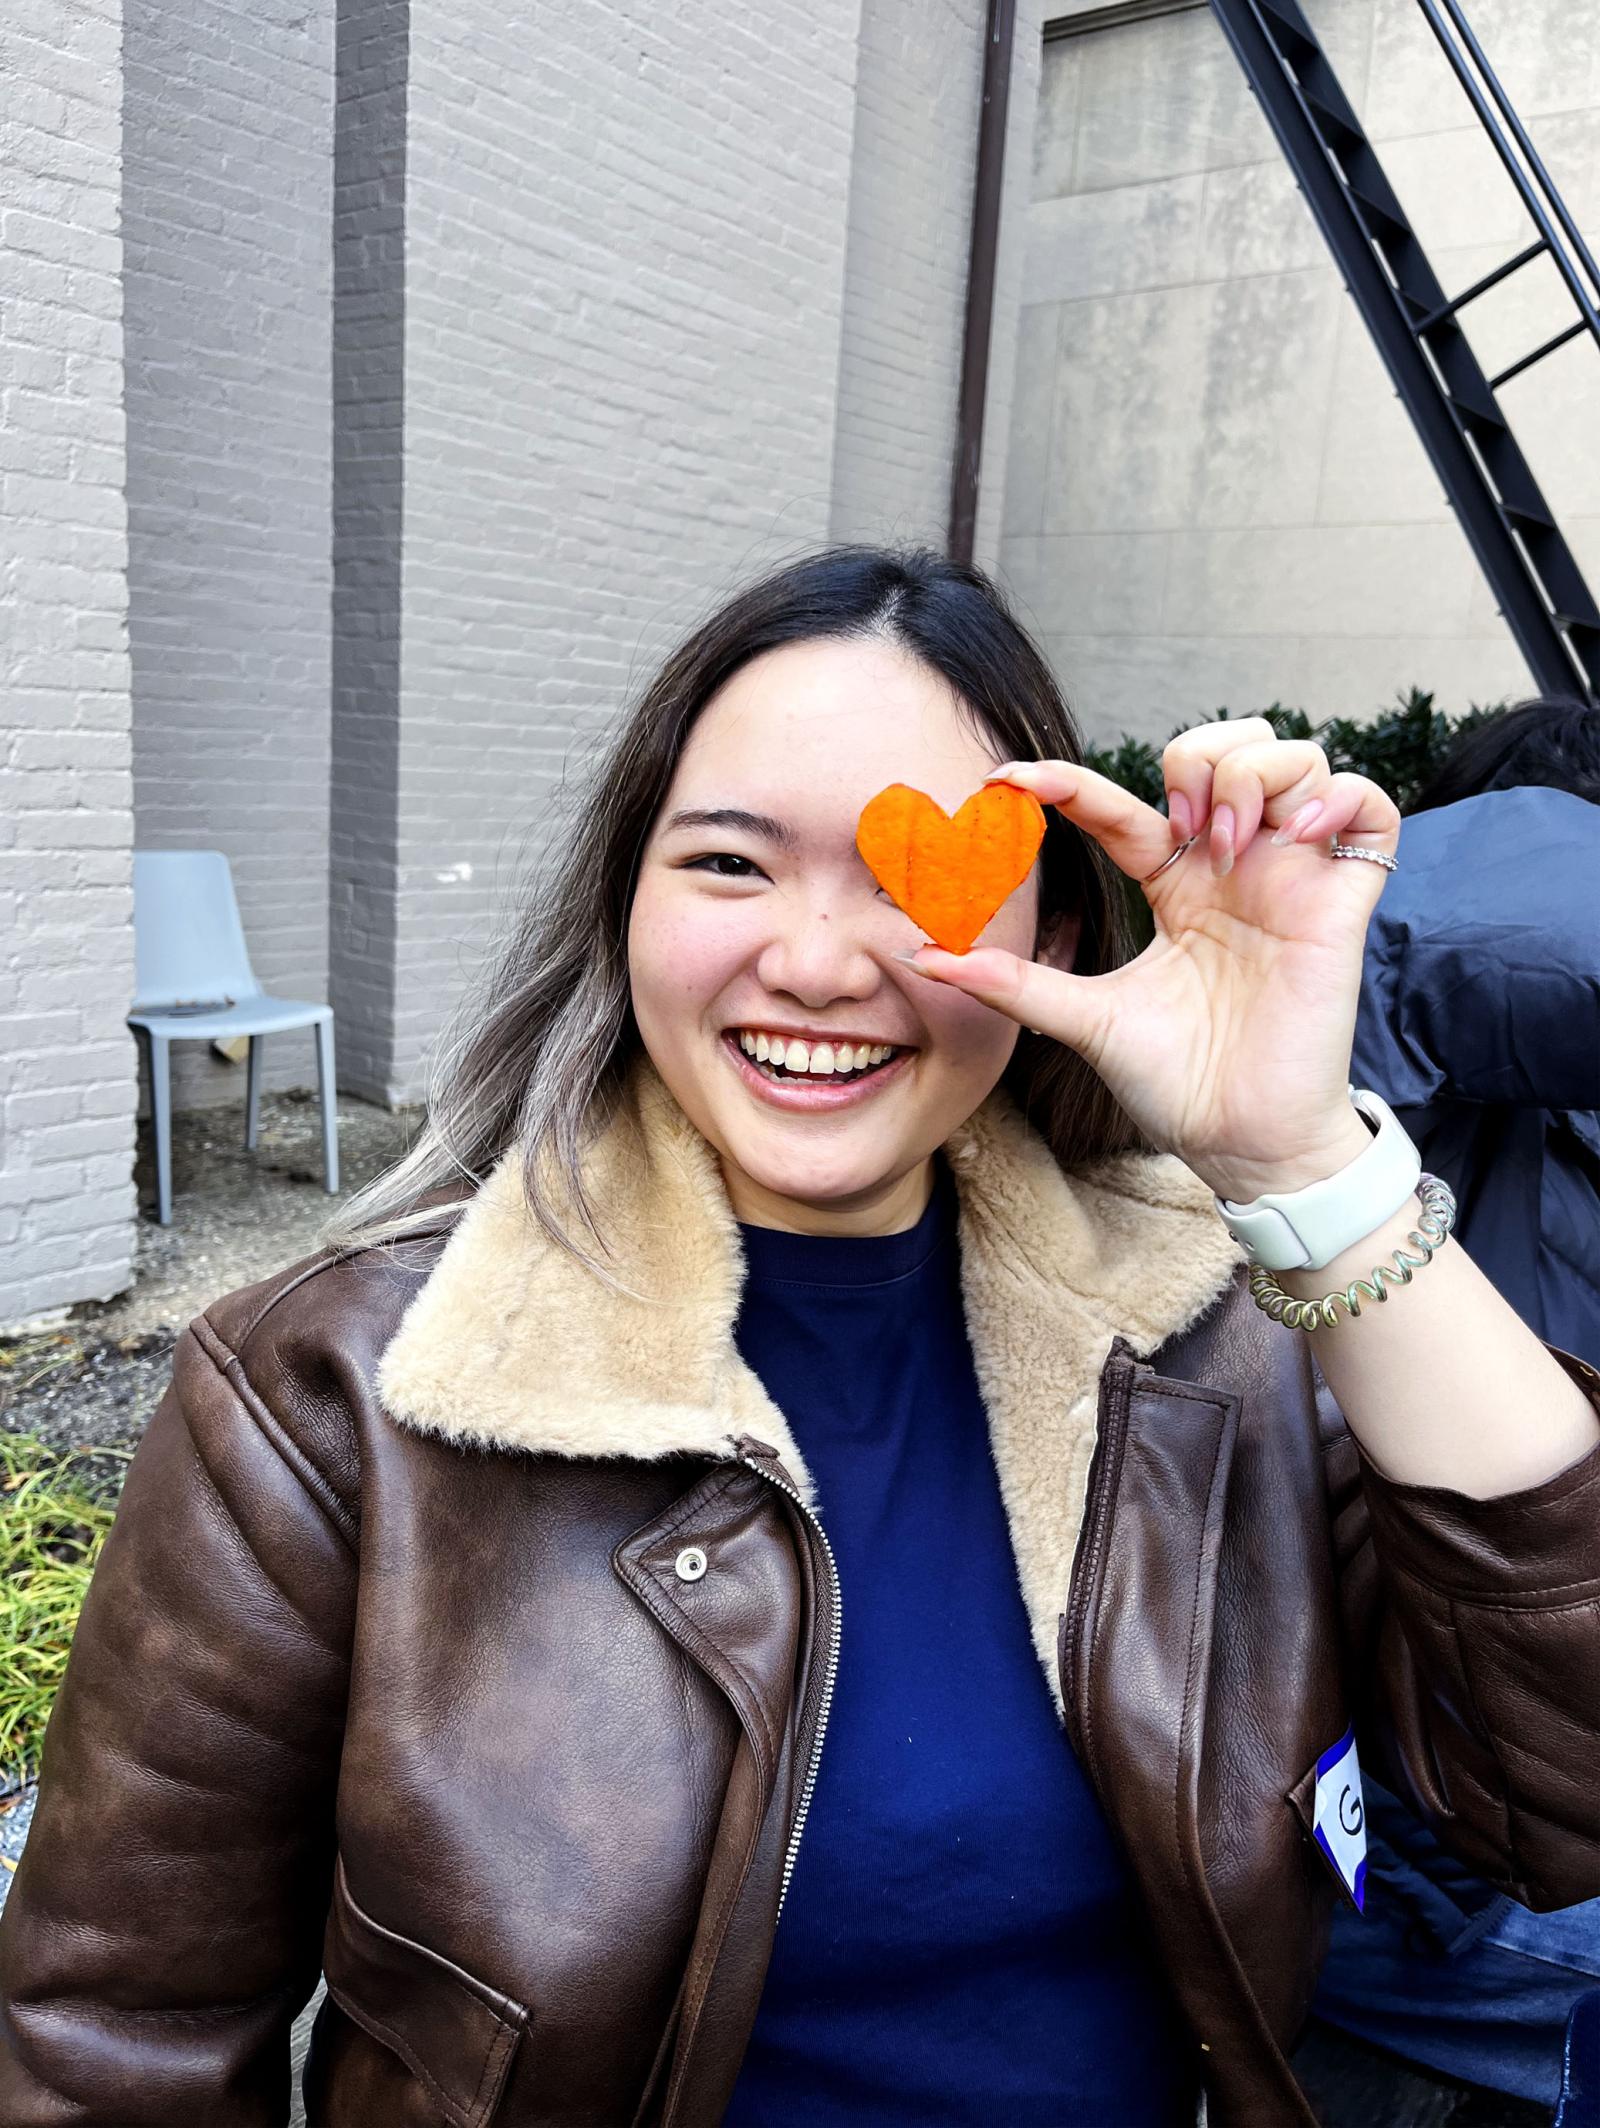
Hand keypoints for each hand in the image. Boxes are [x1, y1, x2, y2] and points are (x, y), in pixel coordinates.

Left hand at [901, 718, 1401, 1202]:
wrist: (1240, 1142)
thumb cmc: (1175, 1085)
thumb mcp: (1083, 1021)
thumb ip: (1014, 984)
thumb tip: (927, 957)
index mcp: (1173, 889)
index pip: (1121, 806)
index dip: (1067, 782)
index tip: (1007, 781)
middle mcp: (1232, 871)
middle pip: (1224, 750)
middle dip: (1197, 759)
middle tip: (1179, 826)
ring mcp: (1291, 879)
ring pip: (1294, 759)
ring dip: (1254, 775)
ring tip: (1228, 839)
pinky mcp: (1343, 902)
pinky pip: (1371, 810)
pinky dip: (1341, 793)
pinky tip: (1300, 829)